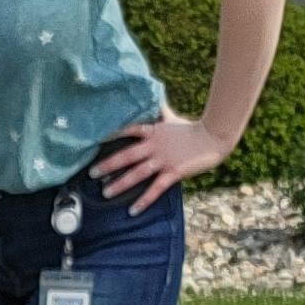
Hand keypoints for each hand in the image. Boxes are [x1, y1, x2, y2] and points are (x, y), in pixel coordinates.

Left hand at [89, 113, 228, 208]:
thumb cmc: (192, 128)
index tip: (94, 140)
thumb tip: (151, 95)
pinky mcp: (174, 172)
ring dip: (120, 183)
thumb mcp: (171, 118)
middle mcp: (155, 145)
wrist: (214, 137)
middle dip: (108, 164)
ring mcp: (164, 160)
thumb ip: (158, 111)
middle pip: (127, 155)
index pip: (128, 130)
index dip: (111, 134)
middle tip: (91, 173)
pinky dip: (143, 200)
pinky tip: (132, 210)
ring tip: (105, 193)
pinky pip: (155, 189)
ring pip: (137, 173)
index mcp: (153, 130)